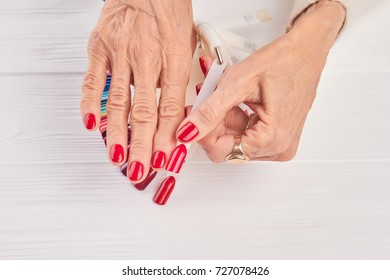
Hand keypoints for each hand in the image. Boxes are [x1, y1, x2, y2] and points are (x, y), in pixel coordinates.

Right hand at [80, 0, 195, 182]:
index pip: (171, 108)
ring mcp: (121, 52)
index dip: (168, 137)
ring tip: (119, 157)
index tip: (166, 158)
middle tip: (141, 169)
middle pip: (145, 111)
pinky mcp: (99, 47)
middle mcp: (147, 56)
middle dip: (143, 146)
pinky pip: (92, 81)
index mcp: (174, 57)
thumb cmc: (169, 13)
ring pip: (118, 102)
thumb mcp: (187, 47)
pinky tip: (92, 125)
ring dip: (118, 134)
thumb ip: (181, 82)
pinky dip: (89, 105)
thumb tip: (178, 118)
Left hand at [177, 1, 345, 161]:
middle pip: (228, 148)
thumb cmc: (283, 61)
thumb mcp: (238, 83)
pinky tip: (238, 101)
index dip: (203, 133)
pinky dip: (236, 119)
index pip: (221, 152)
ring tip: (227, 94)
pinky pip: (246, 136)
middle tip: (210, 97)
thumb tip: (188, 131)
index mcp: (272, 139)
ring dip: (224, 119)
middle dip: (214, 123)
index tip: (195, 114)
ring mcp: (280, 144)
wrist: (306, 51)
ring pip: (235, 142)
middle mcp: (278, 148)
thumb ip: (210, 111)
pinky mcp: (278, 138)